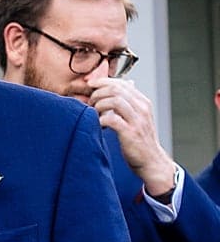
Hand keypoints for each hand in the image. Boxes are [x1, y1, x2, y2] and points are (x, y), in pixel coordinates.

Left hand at [88, 77, 175, 197]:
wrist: (151, 161)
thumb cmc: (140, 139)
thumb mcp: (138, 117)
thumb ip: (130, 102)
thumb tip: (128, 83)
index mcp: (142, 102)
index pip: (122, 83)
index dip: (103, 81)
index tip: (90, 84)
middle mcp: (142, 109)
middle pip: (116, 89)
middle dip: (98, 92)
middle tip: (90, 101)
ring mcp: (137, 121)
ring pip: (114, 101)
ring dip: (99, 104)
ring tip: (93, 111)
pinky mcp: (130, 133)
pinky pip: (112, 119)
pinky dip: (100, 119)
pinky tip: (98, 124)